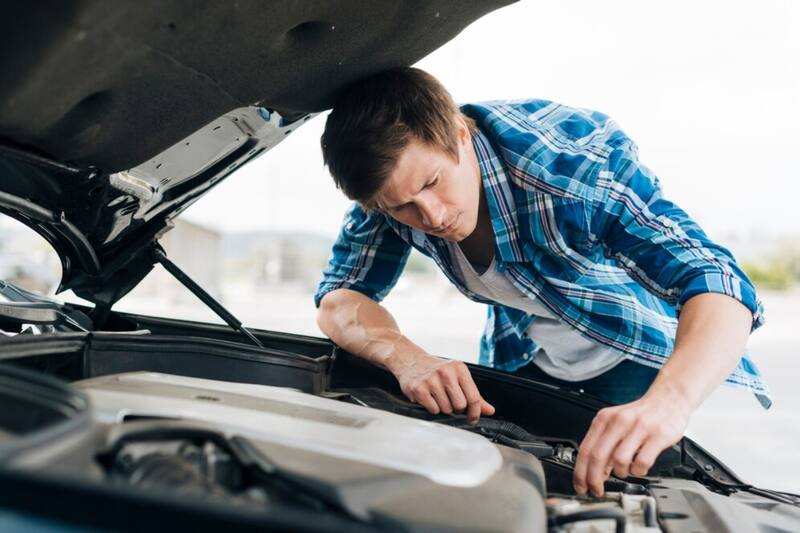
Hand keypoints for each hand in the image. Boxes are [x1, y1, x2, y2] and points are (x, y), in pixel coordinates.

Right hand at [390, 352, 494, 423]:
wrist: (411, 360)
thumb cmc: (437, 370)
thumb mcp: (457, 377)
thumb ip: (474, 395)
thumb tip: (490, 410)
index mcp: (459, 368)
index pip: (474, 397)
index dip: (475, 412)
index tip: (473, 418)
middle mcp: (446, 372)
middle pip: (460, 405)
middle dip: (456, 408)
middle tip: (449, 400)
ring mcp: (431, 380)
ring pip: (446, 409)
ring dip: (443, 407)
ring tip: (437, 396)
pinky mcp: (418, 389)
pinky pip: (433, 409)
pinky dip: (432, 407)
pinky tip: (429, 397)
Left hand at [573, 392, 690, 496]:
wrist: (668, 399)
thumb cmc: (641, 415)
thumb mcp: (615, 422)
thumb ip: (604, 443)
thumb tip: (592, 471)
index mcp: (604, 419)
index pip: (585, 449)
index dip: (580, 472)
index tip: (581, 486)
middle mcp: (619, 421)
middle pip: (598, 457)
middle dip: (594, 479)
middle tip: (597, 490)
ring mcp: (638, 428)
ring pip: (619, 460)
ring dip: (620, 473)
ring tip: (625, 471)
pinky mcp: (657, 436)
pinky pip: (642, 461)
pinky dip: (639, 471)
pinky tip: (639, 467)